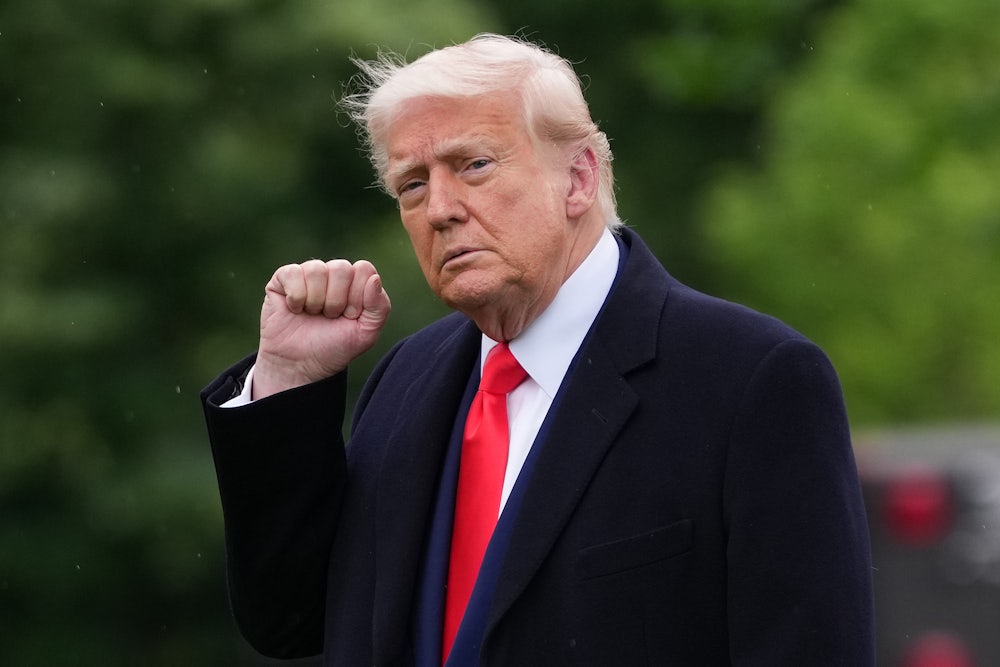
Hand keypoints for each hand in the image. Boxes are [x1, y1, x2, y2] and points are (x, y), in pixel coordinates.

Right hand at [252, 259, 390, 398]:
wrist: (300, 365)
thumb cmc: (334, 347)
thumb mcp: (366, 333)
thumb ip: (379, 307)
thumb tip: (374, 278)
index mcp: (355, 282)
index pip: (364, 269)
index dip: (358, 297)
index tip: (350, 316)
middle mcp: (332, 273)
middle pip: (341, 268)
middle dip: (337, 301)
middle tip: (330, 317)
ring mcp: (308, 274)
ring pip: (316, 269)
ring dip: (316, 301)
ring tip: (313, 315)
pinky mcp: (283, 279)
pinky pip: (292, 273)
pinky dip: (296, 298)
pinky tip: (295, 310)